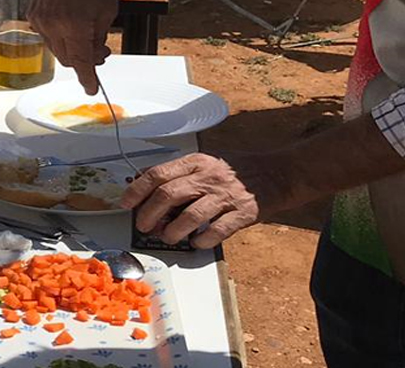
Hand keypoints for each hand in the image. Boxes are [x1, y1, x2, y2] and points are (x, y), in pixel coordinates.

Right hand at [29, 0, 118, 95]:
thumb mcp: (109, 10)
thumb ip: (99, 38)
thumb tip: (93, 57)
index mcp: (75, 24)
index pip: (80, 62)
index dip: (87, 78)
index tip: (91, 88)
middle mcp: (53, 24)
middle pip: (68, 59)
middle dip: (84, 61)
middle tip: (101, 53)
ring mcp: (41, 19)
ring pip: (57, 49)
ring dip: (72, 48)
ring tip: (88, 36)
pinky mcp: (35, 13)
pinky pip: (48, 36)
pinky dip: (61, 36)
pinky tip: (72, 23)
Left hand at [119, 153, 286, 248]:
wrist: (278, 173)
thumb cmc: (235, 171)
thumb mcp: (203, 163)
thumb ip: (176, 172)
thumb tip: (141, 179)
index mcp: (196, 162)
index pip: (158, 174)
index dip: (137, 190)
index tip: (126, 203)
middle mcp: (209, 176)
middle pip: (169, 195)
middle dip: (150, 214)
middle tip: (144, 226)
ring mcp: (227, 195)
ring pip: (190, 215)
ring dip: (173, 231)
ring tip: (168, 237)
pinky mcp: (244, 212)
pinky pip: (218, 230)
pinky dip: (203, 240)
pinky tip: (197, 242)